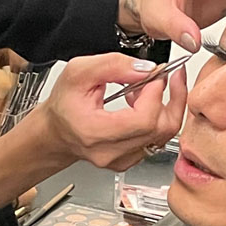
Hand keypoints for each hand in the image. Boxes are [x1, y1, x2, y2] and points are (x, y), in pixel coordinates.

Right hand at [0, 53, 186, 205]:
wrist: (56, 130)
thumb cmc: (63, 104)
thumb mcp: (79, 71)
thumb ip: (113, 65)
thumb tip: (146, 69)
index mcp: (95, 133)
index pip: (143, 120)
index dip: (156, 94)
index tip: (155, 75)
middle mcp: (110, 153)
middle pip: (160, 129)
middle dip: (169, 98)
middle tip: (164, 77)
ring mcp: (122, 160)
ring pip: (163, 136)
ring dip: (164, 108)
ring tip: (147, 89)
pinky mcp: (130, 160)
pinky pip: (157, 140)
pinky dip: (157, 119)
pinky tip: (142, 104)